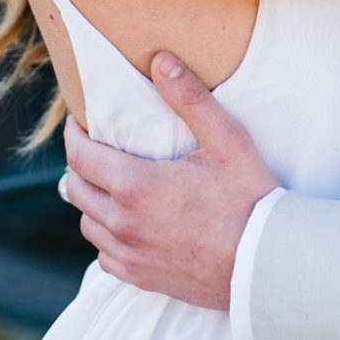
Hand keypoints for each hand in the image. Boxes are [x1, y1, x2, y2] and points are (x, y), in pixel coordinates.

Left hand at [61, 51, 281, 309]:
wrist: (265, 264)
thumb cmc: (249, 199)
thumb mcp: (225, 139)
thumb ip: (189, 98)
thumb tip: (160, 60)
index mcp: (134, 185)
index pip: (79, 155)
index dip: (74, 134)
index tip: (80, 121)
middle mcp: (122, 223)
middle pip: (76, 189)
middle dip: (80, 164)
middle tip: (95, 148)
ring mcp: (130, 254)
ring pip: (88, 224)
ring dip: (92, 202)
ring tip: (109, 185)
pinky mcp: (141, 278)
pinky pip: (105, 257)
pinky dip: (107, 238)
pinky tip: (127, 226)